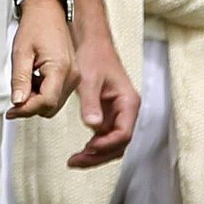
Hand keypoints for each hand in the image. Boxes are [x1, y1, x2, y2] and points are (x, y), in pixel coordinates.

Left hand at [8, 0, 76, 119]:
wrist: (47, 10)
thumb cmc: (36, 25)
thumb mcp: (21, 53)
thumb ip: (19, 80)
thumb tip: (18, 101)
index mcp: (60, 68)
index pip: (45, 102)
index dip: (26, 110)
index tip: (12, 110)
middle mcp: (72, 75)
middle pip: (51, 107)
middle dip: (31, 106)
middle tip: (16, 96)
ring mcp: (74, 76)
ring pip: (54, 103)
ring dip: (37, 99)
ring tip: (26, 82)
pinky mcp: (73, 75)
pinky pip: (58, 94)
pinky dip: (44, 93)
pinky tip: (35, 80)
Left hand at [66, 27, 138, 168]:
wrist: (91, 42)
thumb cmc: (93, 56)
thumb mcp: (89, 79)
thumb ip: (91, 103)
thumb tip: (93, 126)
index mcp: (128, 102)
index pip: (123, 134)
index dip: (106, 145)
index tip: (88, 148)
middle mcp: (127, 110)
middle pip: (119, 144)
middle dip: (99, 156)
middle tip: (76, 161)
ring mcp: (119, 113)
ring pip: (113, 143)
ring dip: (96, 154)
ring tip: (75, 160)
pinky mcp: (109, 113)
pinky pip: (105, 136)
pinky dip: (94, 146)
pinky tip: (81, 150)